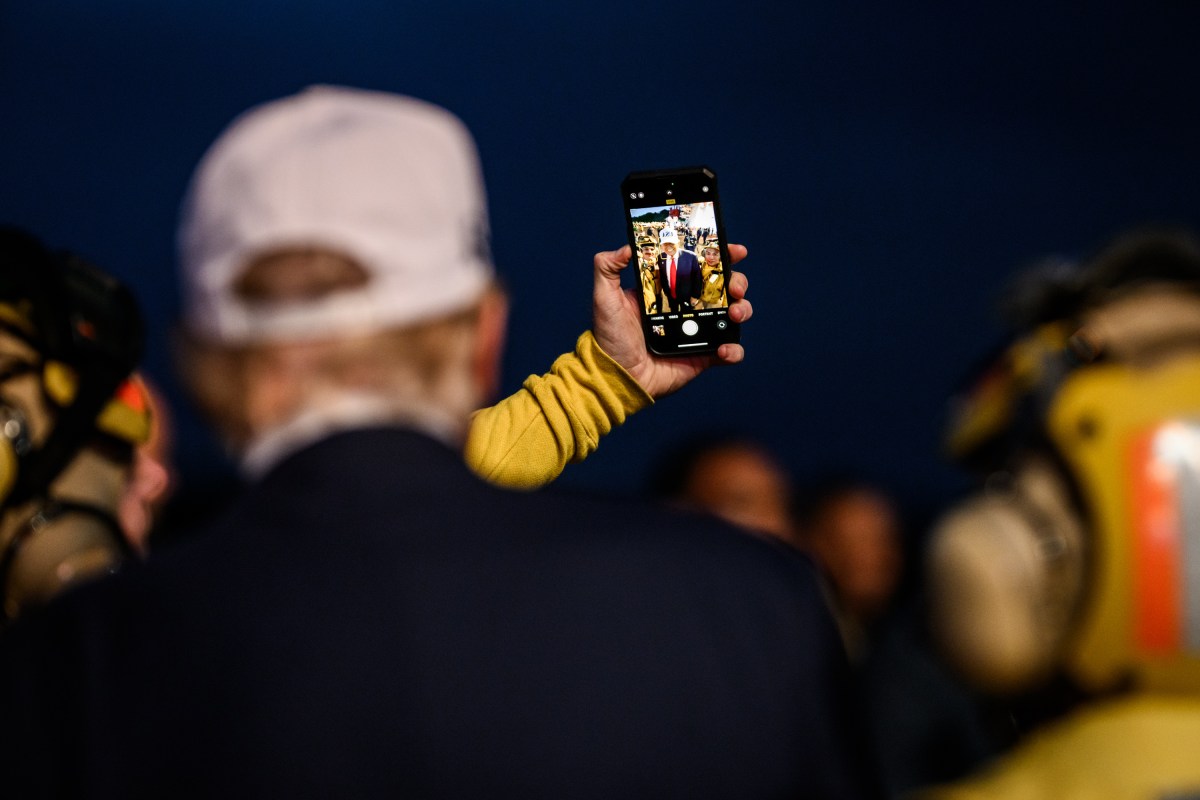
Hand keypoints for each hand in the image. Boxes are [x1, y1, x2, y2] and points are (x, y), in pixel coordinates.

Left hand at [592, 244, 752, 398]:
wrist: (616, 376)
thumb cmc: (608, 338)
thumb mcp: (604, 298)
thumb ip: (607, 268)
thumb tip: (626, 247)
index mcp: (669, 289)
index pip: (699, 266)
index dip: (720, 255)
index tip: (734, 250)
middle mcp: (687, 307)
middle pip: (723, 287)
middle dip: (737, 281)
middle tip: (734, 287)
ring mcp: (698, 331)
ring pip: (733, 314)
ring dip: (742, 309)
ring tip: (734, 314)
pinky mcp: (704, 356)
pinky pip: (729, 351)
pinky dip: (734, 349)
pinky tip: (724, 349)